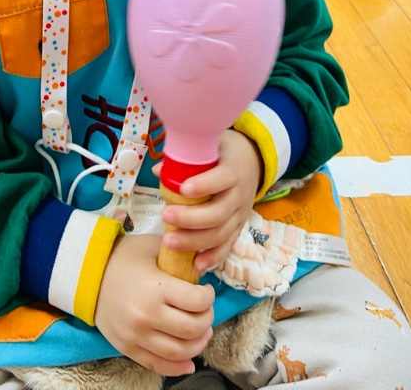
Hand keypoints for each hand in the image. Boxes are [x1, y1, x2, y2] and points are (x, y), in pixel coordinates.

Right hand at [95, 233, 214, 376]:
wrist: (87, 275)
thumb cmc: (123, 257)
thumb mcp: (152, 247)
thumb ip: (178, 254)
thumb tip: (203, 263)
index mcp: (154, 287)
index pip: (196, 301)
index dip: (208, 297)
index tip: (206, 291)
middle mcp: (146, 315)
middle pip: (192, 329)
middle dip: (207, 320)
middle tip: (205, 311)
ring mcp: (136, 335)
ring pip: (179, 352)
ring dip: (198, 344)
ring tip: (201, 332)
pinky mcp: (128, 348)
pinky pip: (159, 365)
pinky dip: (178, 367)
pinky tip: (189, 361)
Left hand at [157, 129, 261, 274]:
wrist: (252, 161)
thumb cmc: (223, 152)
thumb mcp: (209, 146)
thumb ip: (186, 157)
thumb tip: (159, 171)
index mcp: (234, 170)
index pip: (223, 178)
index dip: (204, 185)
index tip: (183, 189)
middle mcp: (239, 195)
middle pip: (219, 213)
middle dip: (191, 219)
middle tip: (165, 215)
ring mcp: (240, 214)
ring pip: (221, 233)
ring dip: (194, 241)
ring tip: (169, 241)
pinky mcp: (238, 228)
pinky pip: (227, 246)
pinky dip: (212, 257)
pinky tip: (196, 264)